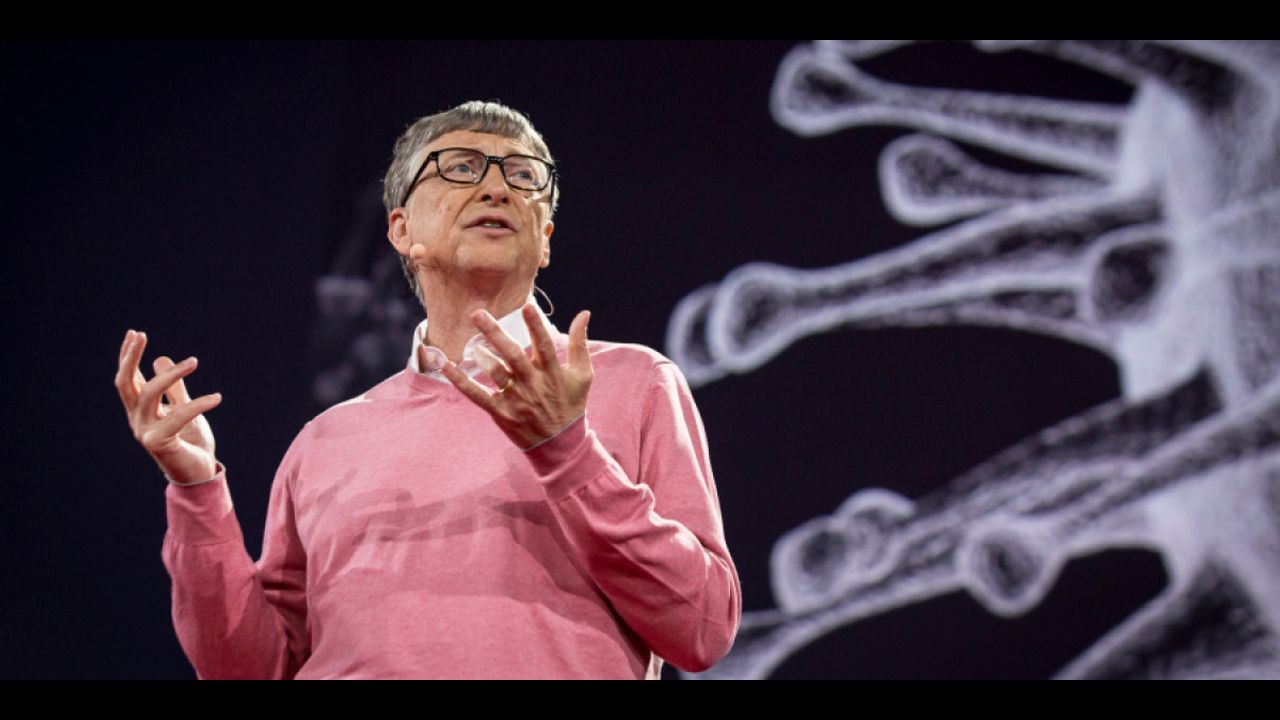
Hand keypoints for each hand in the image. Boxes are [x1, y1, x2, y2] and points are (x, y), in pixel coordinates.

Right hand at [115, 329, 222, 483]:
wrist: (199, 474)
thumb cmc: (191, 442)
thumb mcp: (184, 408)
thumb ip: (175, 388)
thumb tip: (161, 358)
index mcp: (141, 411)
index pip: (128, 380)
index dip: (127, 357)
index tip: (134, 333)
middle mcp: (138, 420)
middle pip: (126, 383)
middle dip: (129, 357)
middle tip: (140, 334)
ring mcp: (146, 432)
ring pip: (150, 394)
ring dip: (172, 374)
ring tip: (194, 361)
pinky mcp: (160, 442)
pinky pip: (178, 416)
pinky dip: (199, 404)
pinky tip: (217, 397)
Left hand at [441, 303, 592, 449]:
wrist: (561, 445)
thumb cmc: (571, 405)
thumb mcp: (583, 375)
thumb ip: (579, 344)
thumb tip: (584, 313)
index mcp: (552, 372)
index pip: (545, 345)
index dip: (536, 326)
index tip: (527, 306)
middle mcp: (533, 384)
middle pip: (513, 355)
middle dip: (495, 333)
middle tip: (478, 313)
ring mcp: (516, 399)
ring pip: (496, 374)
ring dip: (482, 358)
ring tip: (471, 346)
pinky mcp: (501, 412)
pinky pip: (477, 395)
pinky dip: (460, 382)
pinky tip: (446, 366)